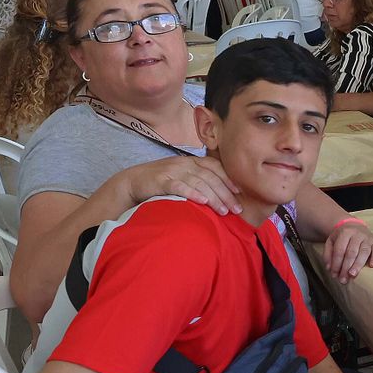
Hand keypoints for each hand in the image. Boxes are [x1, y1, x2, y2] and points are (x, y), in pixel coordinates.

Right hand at [121, 155, 240, 214]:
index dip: (228, 178)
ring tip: (223, 211)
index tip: (240, 192)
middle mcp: (184, 164)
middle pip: (210, 177)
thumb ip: (199, 179)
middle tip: (236, 209)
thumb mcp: (182, 175)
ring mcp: (172, 171)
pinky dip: (192, 193)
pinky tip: (202, 202)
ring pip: (198, 182)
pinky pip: (179, 186)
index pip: (214, 167)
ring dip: (213, 197)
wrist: (133, 181)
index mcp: (191, 161)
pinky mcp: (161, 181)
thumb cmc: (162, 181)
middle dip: (225, 193)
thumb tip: (222, 194)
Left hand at [321, 220, 372, 280]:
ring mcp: (367, 238)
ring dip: (358, 265)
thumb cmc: (342, 237)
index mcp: (345, 232)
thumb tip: (329, 268)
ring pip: (364, 252)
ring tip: (353, 275)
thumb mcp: (331, 241)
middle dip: (346, 267)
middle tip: (343, 279)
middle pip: (351, 252)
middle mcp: (357, 234)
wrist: (354, 225)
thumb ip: (328, 254)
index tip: (334, 274)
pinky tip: (372, 266)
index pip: (340, 250)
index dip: (336, 263)